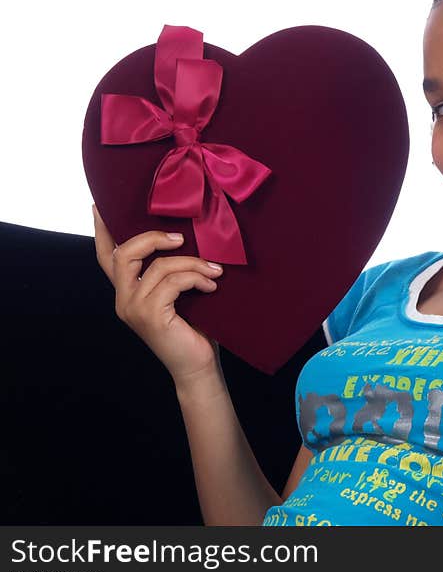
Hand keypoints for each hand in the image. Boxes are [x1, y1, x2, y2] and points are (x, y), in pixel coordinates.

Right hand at [92, 203, 223, 384]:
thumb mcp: (181, 294)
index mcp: (128, 292)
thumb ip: (171, 271)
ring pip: (159, 267)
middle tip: (181, 238)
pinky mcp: (150, 316)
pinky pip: (173, 282)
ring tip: (215, 270)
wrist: (197, 366)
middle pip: (125, 254)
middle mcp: (124, 299)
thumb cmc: (194, 328)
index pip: (106, 256)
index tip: (100, 206)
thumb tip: (185, 236)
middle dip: (153, 238)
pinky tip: (212, 286)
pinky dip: (196, 278)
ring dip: (192, 263)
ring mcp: (133, 308)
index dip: (102, 230)